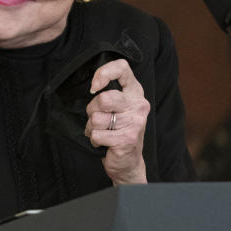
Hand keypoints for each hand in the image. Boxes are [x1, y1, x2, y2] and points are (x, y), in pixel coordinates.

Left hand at [83, 59, 149, 183]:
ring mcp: (134, 123)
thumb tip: (93, 86)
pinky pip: (96, 135)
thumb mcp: (116, 107)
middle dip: (92, 110)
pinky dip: (94, 140)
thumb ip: (107, 93)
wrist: (128, 162)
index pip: (122, 68)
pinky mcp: (127, 139)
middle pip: (104, 98)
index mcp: (135, 93)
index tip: (94, 86)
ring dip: (92, 127)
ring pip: (97, 118)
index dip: (103, 73)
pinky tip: (104, 143)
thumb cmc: (117, 130)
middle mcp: (138, 105)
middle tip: (98, 119)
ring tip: (102, 132)